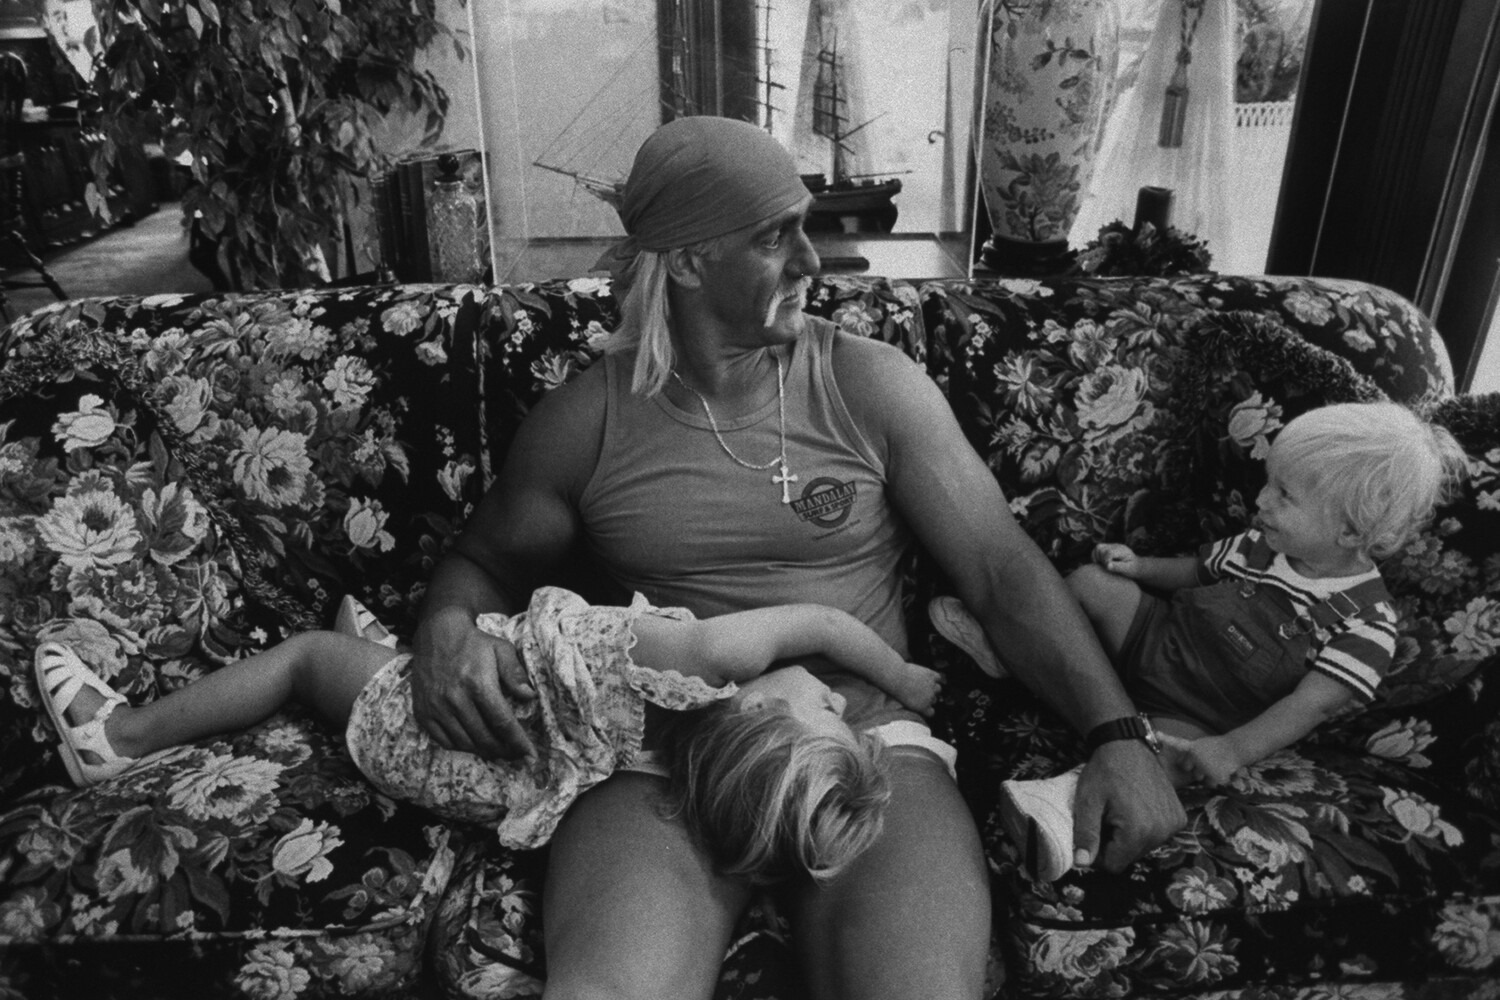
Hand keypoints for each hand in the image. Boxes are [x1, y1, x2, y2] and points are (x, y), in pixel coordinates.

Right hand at [410, 615, 537, 759]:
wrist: (436, 635)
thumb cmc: (474, 643)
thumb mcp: (501, 649)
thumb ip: (515, 673)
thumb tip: (530, 696)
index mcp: (478, 684)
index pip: (502, 722)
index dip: (518, 742)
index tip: (531, 756)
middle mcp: (455, 698)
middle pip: (485, 738)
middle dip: (504, 751)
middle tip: (516, 755)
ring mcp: (437, 707)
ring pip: (465, 743)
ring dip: (484, 751)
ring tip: (498, 751)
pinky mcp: (423, 712)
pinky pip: (443, 741)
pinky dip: (461, 747)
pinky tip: (473, 743)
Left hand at [890, 663, 944, 715]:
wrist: (894, 677)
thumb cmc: (895, 690)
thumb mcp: (904, 703)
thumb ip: (915, 704)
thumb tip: (921, 701)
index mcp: (923, 708)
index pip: (931, 712)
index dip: (926, 708)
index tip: (920, 704)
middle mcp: (930, 698)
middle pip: (934, 699)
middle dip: (928, 696)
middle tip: (917, 691)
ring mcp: (932, 686)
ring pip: (938, 688)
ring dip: (932, 687)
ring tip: (921, 683)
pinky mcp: (931, 675)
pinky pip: (938, 678)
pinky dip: (934, 677)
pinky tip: (926, 676)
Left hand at [1071, 739, 1185, 871]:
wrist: (1127, 745)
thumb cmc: (1105, 771)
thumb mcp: (1088, 802)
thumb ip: (1086, 835)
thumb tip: (1082, 863)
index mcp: (1139, 831)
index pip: (1114, 865)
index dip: (1098, 852)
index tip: (1094, 830)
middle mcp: (1162, 832)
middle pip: (1130, 856)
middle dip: (1115, 842)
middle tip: (1107, 816)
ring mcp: (1174, 824)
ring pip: (1143, 847)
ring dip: (1130, 835)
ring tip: (1121, 810)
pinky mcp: (1179, 816)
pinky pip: (1158, 834)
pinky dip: (1146, 827)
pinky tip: (1137, 806)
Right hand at [1092, 543, 1138, 577]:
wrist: (1137, 565)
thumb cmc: (1133, 569)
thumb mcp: (1128, 570)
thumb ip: (1118, 567)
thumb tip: (1107, 566)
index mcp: (1122, 550)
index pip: (1109, 552)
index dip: (1106, 561)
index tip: (1108, 568)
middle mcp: (1117, 546)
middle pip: (1101, 549)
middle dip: (1101, 559)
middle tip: (1107, 567)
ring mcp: (1112, 546)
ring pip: (1098, 547)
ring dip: (1097, 557)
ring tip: (1103, 565)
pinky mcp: (1108, 548)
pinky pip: (1097, 549)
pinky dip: (1096, 556)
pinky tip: (1100, 562)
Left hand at [1171, 734, 1241, 786]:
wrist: (1237, 748)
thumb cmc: (1220, 748)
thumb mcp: (1204, 746)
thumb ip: (1193, 754)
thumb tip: (1185, 766)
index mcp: (1194, 748)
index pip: (1177, 743)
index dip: (1165, 739)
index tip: (1157, 734)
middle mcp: (1197, 757)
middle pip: (1189, 770)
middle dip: (1196, 770)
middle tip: (1208, 763)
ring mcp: (1206, 767)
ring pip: (1201, 779)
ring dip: (1207, 776)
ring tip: (1217, 766)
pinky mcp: (1215, 776)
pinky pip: (1212, 784)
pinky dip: (1218, 780)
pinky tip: (1224, 772)